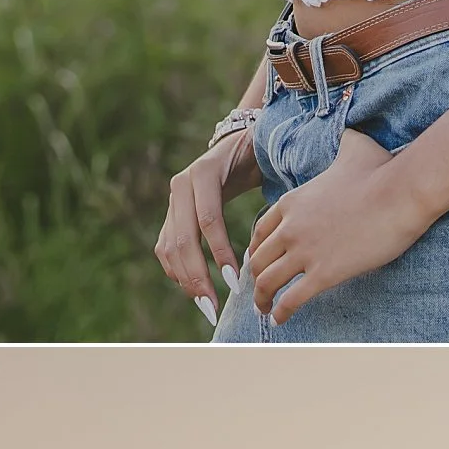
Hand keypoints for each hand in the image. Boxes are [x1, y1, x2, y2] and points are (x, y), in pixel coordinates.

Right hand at [153, 138, 254, 326]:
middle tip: (213, 305)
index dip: (219, 253)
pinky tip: (193, 289)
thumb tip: (282, 229)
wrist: (237, 142)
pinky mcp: (171, 213)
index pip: (208, 220)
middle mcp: (181, 184)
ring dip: (185, 279)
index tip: (236, 282)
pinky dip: (177, 270)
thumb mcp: (263, 165)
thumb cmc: (259, 158)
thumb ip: (267, 190)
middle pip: (183, 238)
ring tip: (205, 304)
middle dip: (197, 275)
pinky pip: (166, 247)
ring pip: (170, 246)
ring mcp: (172, 200)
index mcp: (203, 172)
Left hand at [244, 129, 426, 325]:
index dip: (257, 250)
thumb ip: (346, 142)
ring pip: (268, 282)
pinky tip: (281, 320)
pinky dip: (281, 313)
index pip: (260, 232)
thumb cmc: (383, 169)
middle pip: (259, 259)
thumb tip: (354, 133)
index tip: (260, 262)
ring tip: (264, 310)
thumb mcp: (356, 147)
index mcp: (292, 202)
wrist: (401, 191)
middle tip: (259, 292)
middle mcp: (290, 228)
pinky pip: (292, 299)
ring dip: (262, 299)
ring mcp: (305, 252)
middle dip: (255, 278)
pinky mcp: (324, 273)